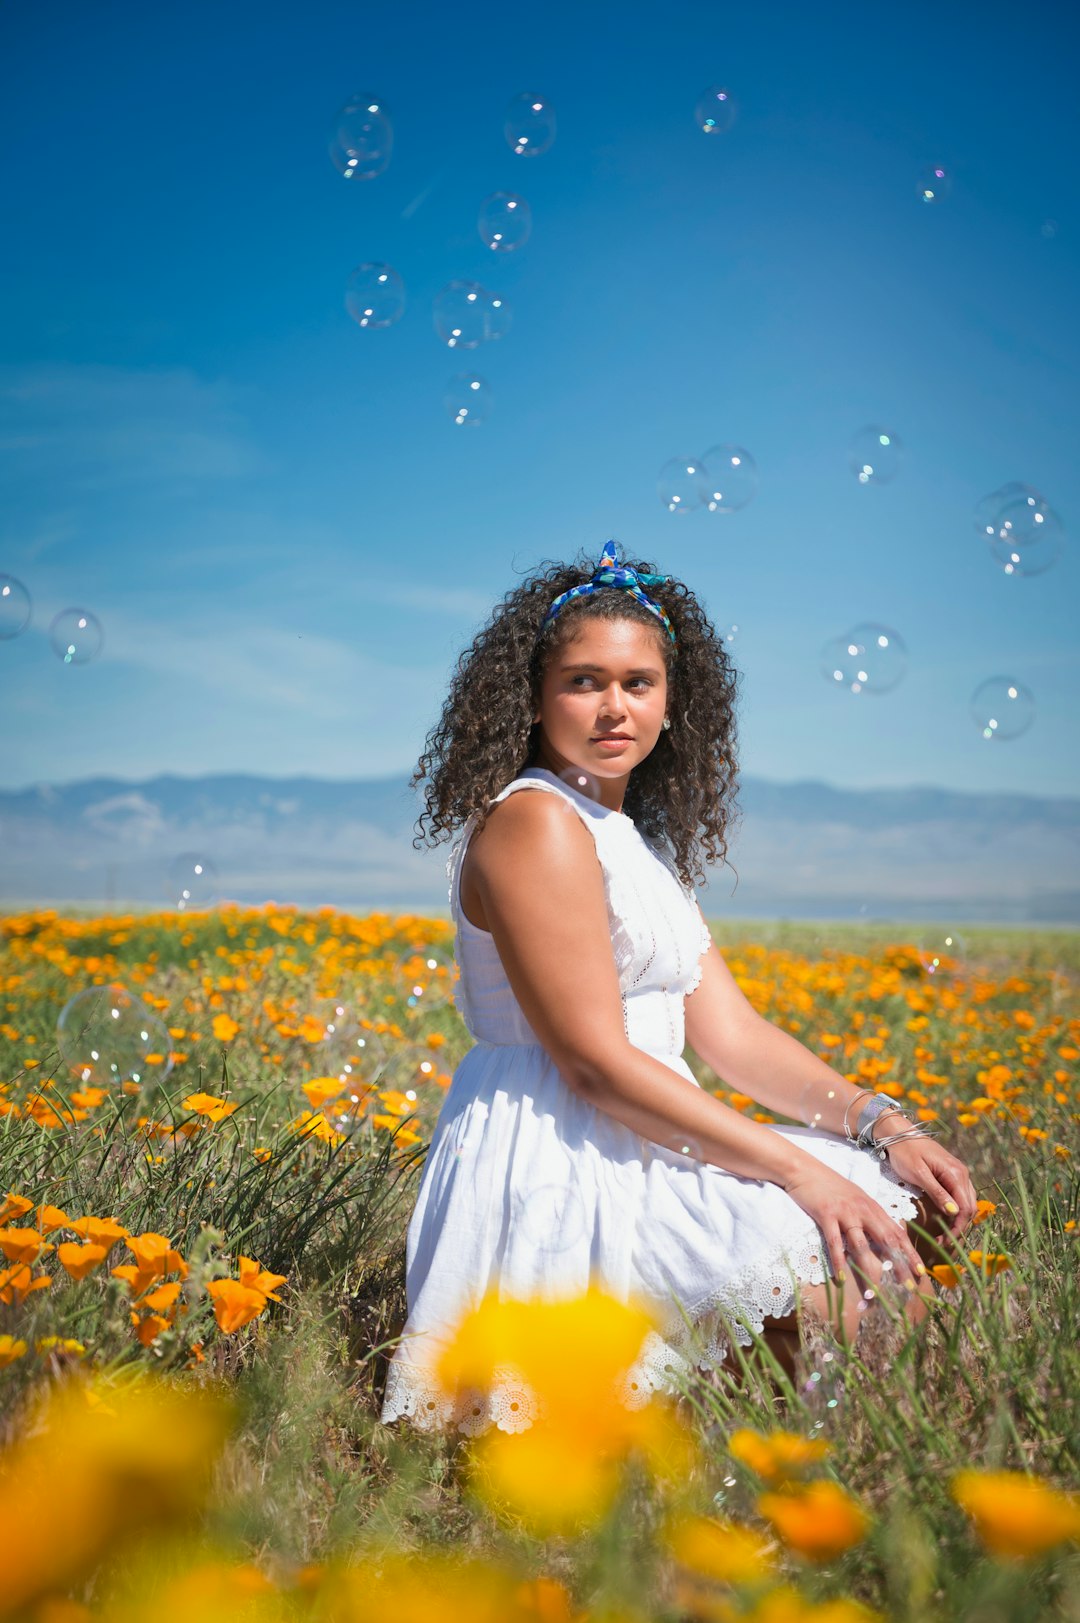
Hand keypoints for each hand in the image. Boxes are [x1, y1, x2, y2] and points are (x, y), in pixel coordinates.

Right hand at [780, 1162, 928, 1287]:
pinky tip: (841, 1279)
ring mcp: (845, 1213)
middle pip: (887, 1241)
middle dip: (900, 1265)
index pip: (898, 1233)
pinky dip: (838, 1262)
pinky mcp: (826, 1215)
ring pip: (861, 1246)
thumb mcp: (857, 1199)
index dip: (910, 1254)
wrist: (805, 1170)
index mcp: (873, 1208)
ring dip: (868, 1271)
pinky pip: (834, 1242)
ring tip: (873, 1293)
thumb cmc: (831, 1186)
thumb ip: (871, 1217)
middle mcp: (864, 1211)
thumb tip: (885, 1237)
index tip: (921, 1273)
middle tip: (909, 1287)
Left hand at [878, 1129, 978, 1241]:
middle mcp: (962, 1174)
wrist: (899, 1133)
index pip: (965, 1207)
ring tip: (944, 1235)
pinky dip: (955, 1209)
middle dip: (959, 1227)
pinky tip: (945, 1219)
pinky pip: (960, 1195)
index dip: (958, 1227)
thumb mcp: (919, 1174)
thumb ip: (937, 1193)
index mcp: (956, 1174)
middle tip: (943, 1242)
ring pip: (967, 1202)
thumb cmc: (905, 1152)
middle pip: (970, 1207)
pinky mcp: (951, 1174)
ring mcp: (958, 1173)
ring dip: (958, 1220)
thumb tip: (954, 1212)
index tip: (946, 1241)